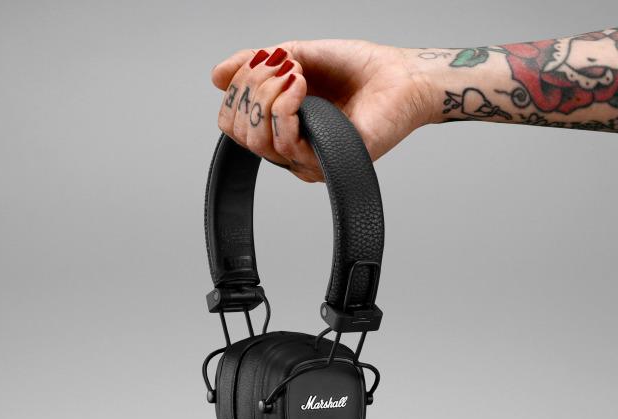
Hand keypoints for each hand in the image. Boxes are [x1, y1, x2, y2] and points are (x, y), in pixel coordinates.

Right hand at [211, 40, 431, 181]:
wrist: (401, 76)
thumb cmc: (358, 68)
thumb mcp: (296, 55)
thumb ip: (255, 65)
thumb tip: (216, 77)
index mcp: (280, 125)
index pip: (232, 121)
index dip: (236, 89)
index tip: (262, 60)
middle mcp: (290, 147)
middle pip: (238, 131)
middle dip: (250, 89)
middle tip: (280, 65)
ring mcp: (308, 158)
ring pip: (257, 140)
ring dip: (267, 96)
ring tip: (295, 74)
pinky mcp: (327, 164)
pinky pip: (285, 145)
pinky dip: (286, 108)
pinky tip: (302, 87)